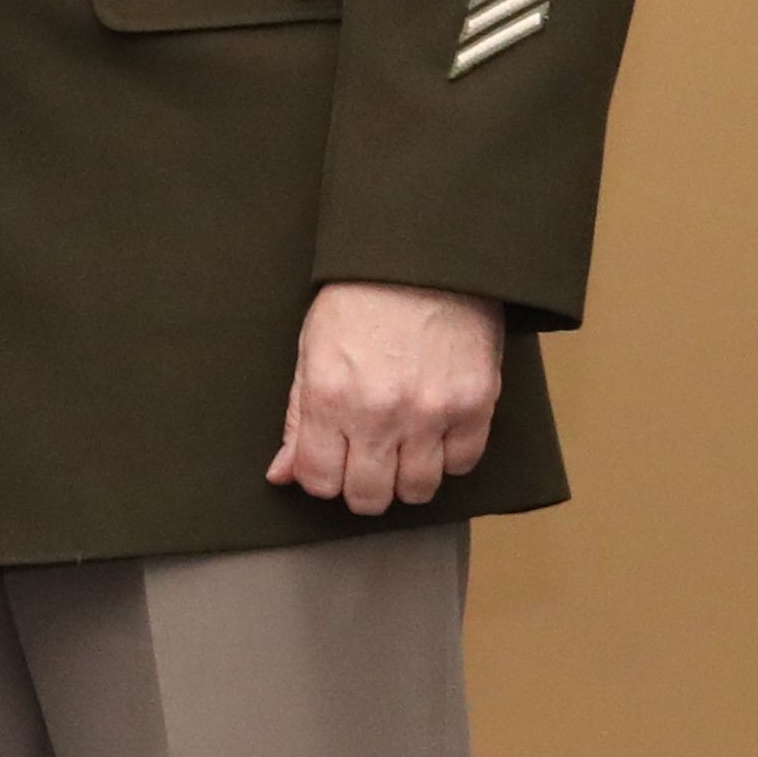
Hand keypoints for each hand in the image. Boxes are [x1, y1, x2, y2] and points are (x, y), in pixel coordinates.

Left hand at [271, 279, 504, 514]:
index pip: (319, 481)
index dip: (322, 479)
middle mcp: (379, 413)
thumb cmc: (359, 300)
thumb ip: (298, 419)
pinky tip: (436, 433)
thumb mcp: (310, 351)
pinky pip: (463, 464)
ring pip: (418, 490)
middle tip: (366, 465)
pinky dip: (449, 457)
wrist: (423, 259)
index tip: (330, 466)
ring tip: (402, 452)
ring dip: (407, 480)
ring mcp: (430, 412)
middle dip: (362, 488)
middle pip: (369, 496)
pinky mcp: (475, 405)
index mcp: (329, 397)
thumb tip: (282, 474)